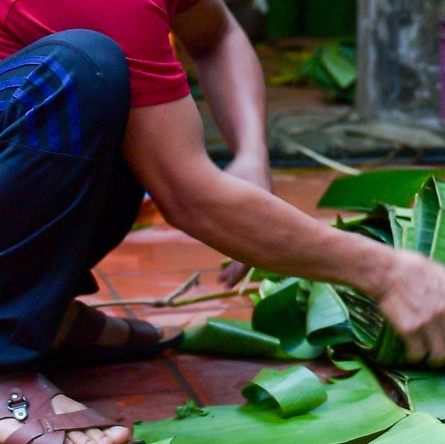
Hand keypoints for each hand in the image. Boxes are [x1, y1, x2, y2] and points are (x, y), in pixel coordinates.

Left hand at [215, 152, 274, 287]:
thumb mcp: (227, 184)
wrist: (254, 158)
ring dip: (235, 263)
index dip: (238, 271)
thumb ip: (211, 195)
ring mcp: (257, 223)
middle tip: (223, 284)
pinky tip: (224, 256)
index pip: (249, 255)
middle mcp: (259, 226)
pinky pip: (246, 240)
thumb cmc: (240, 170)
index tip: (226, 284)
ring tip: (222, 277)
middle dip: (236, 272)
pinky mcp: (253, 219)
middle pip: (250, 256)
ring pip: (247, 249)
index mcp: (256, 223)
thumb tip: (185, 205)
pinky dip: (235, 250)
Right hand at [370, 250, 444, 367]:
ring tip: (435, 360)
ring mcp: (428, 321)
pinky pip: (419, 353)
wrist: (385, 271)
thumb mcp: (438, 268)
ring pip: (441, 354)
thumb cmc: (412, 267)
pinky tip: (414, 354)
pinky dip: (417, 357)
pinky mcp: (409, 329)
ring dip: (439, 360)